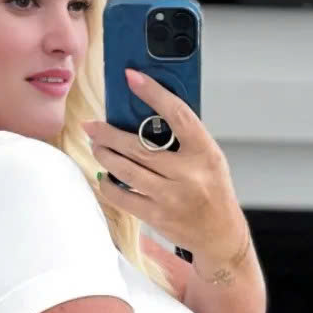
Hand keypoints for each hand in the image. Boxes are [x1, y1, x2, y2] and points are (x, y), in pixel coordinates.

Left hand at [83, 70, 244, 260]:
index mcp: (204, 152)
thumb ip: (184, 138)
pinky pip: (123, 198)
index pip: (177, 114)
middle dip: (109, 134)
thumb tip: (145, 116)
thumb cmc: (212, 191)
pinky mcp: (157, 216)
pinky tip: (104, 176)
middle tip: (92, 126)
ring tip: (96, 146)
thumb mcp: (209, 157)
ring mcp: (171, 197)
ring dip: (105, 156)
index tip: (132, 77)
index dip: (153, 93)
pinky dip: (108, 185)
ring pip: (126, 171)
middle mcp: (188, 174)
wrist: (220, 234)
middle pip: (139, 146)